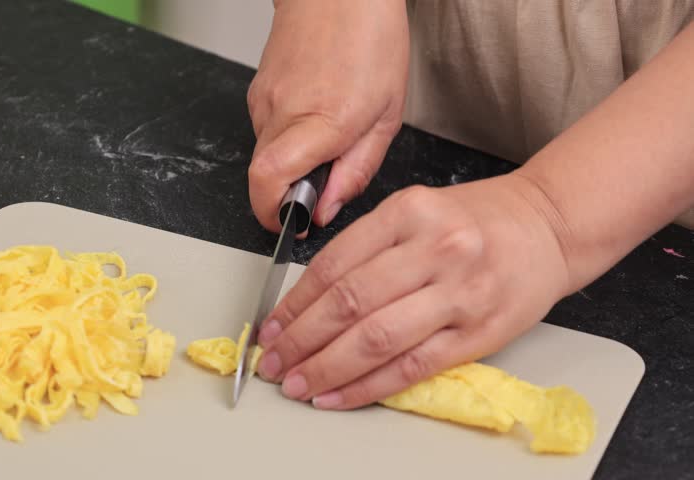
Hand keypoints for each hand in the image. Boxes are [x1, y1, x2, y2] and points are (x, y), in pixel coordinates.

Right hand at [247, 0, 408, 231]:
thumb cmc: (370, 39)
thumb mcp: (386, 115)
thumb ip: (356, 170)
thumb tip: (327, 208)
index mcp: (324, 119)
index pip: (269, 179)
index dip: (273, 212)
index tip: (294, 221)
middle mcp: (284, 111)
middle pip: (263, 177)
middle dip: (288, 193)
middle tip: (322, 179)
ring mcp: (263, 101)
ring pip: (265, 156)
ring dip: (291, 163)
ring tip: (326, 135)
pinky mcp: (256, 93)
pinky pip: (266, 133)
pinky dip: (287, 139)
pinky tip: (313, 115)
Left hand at [256, 173, 572, 408]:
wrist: (548, 225)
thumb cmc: (475, 219)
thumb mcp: (415, 211)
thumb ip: (367, 248)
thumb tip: (308, 302)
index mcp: (408, 212)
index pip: (334, 265)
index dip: (294, 304)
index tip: (271, 329)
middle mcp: (434, 249)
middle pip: (349, 303)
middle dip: (301, 340)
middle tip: (273, 363)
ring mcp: (460, 292)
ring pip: (376, 339)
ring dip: (327, 368)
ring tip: (298, 384)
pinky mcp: (480, 331)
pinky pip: (413, 366)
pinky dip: (369, 386)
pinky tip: (339, 395)